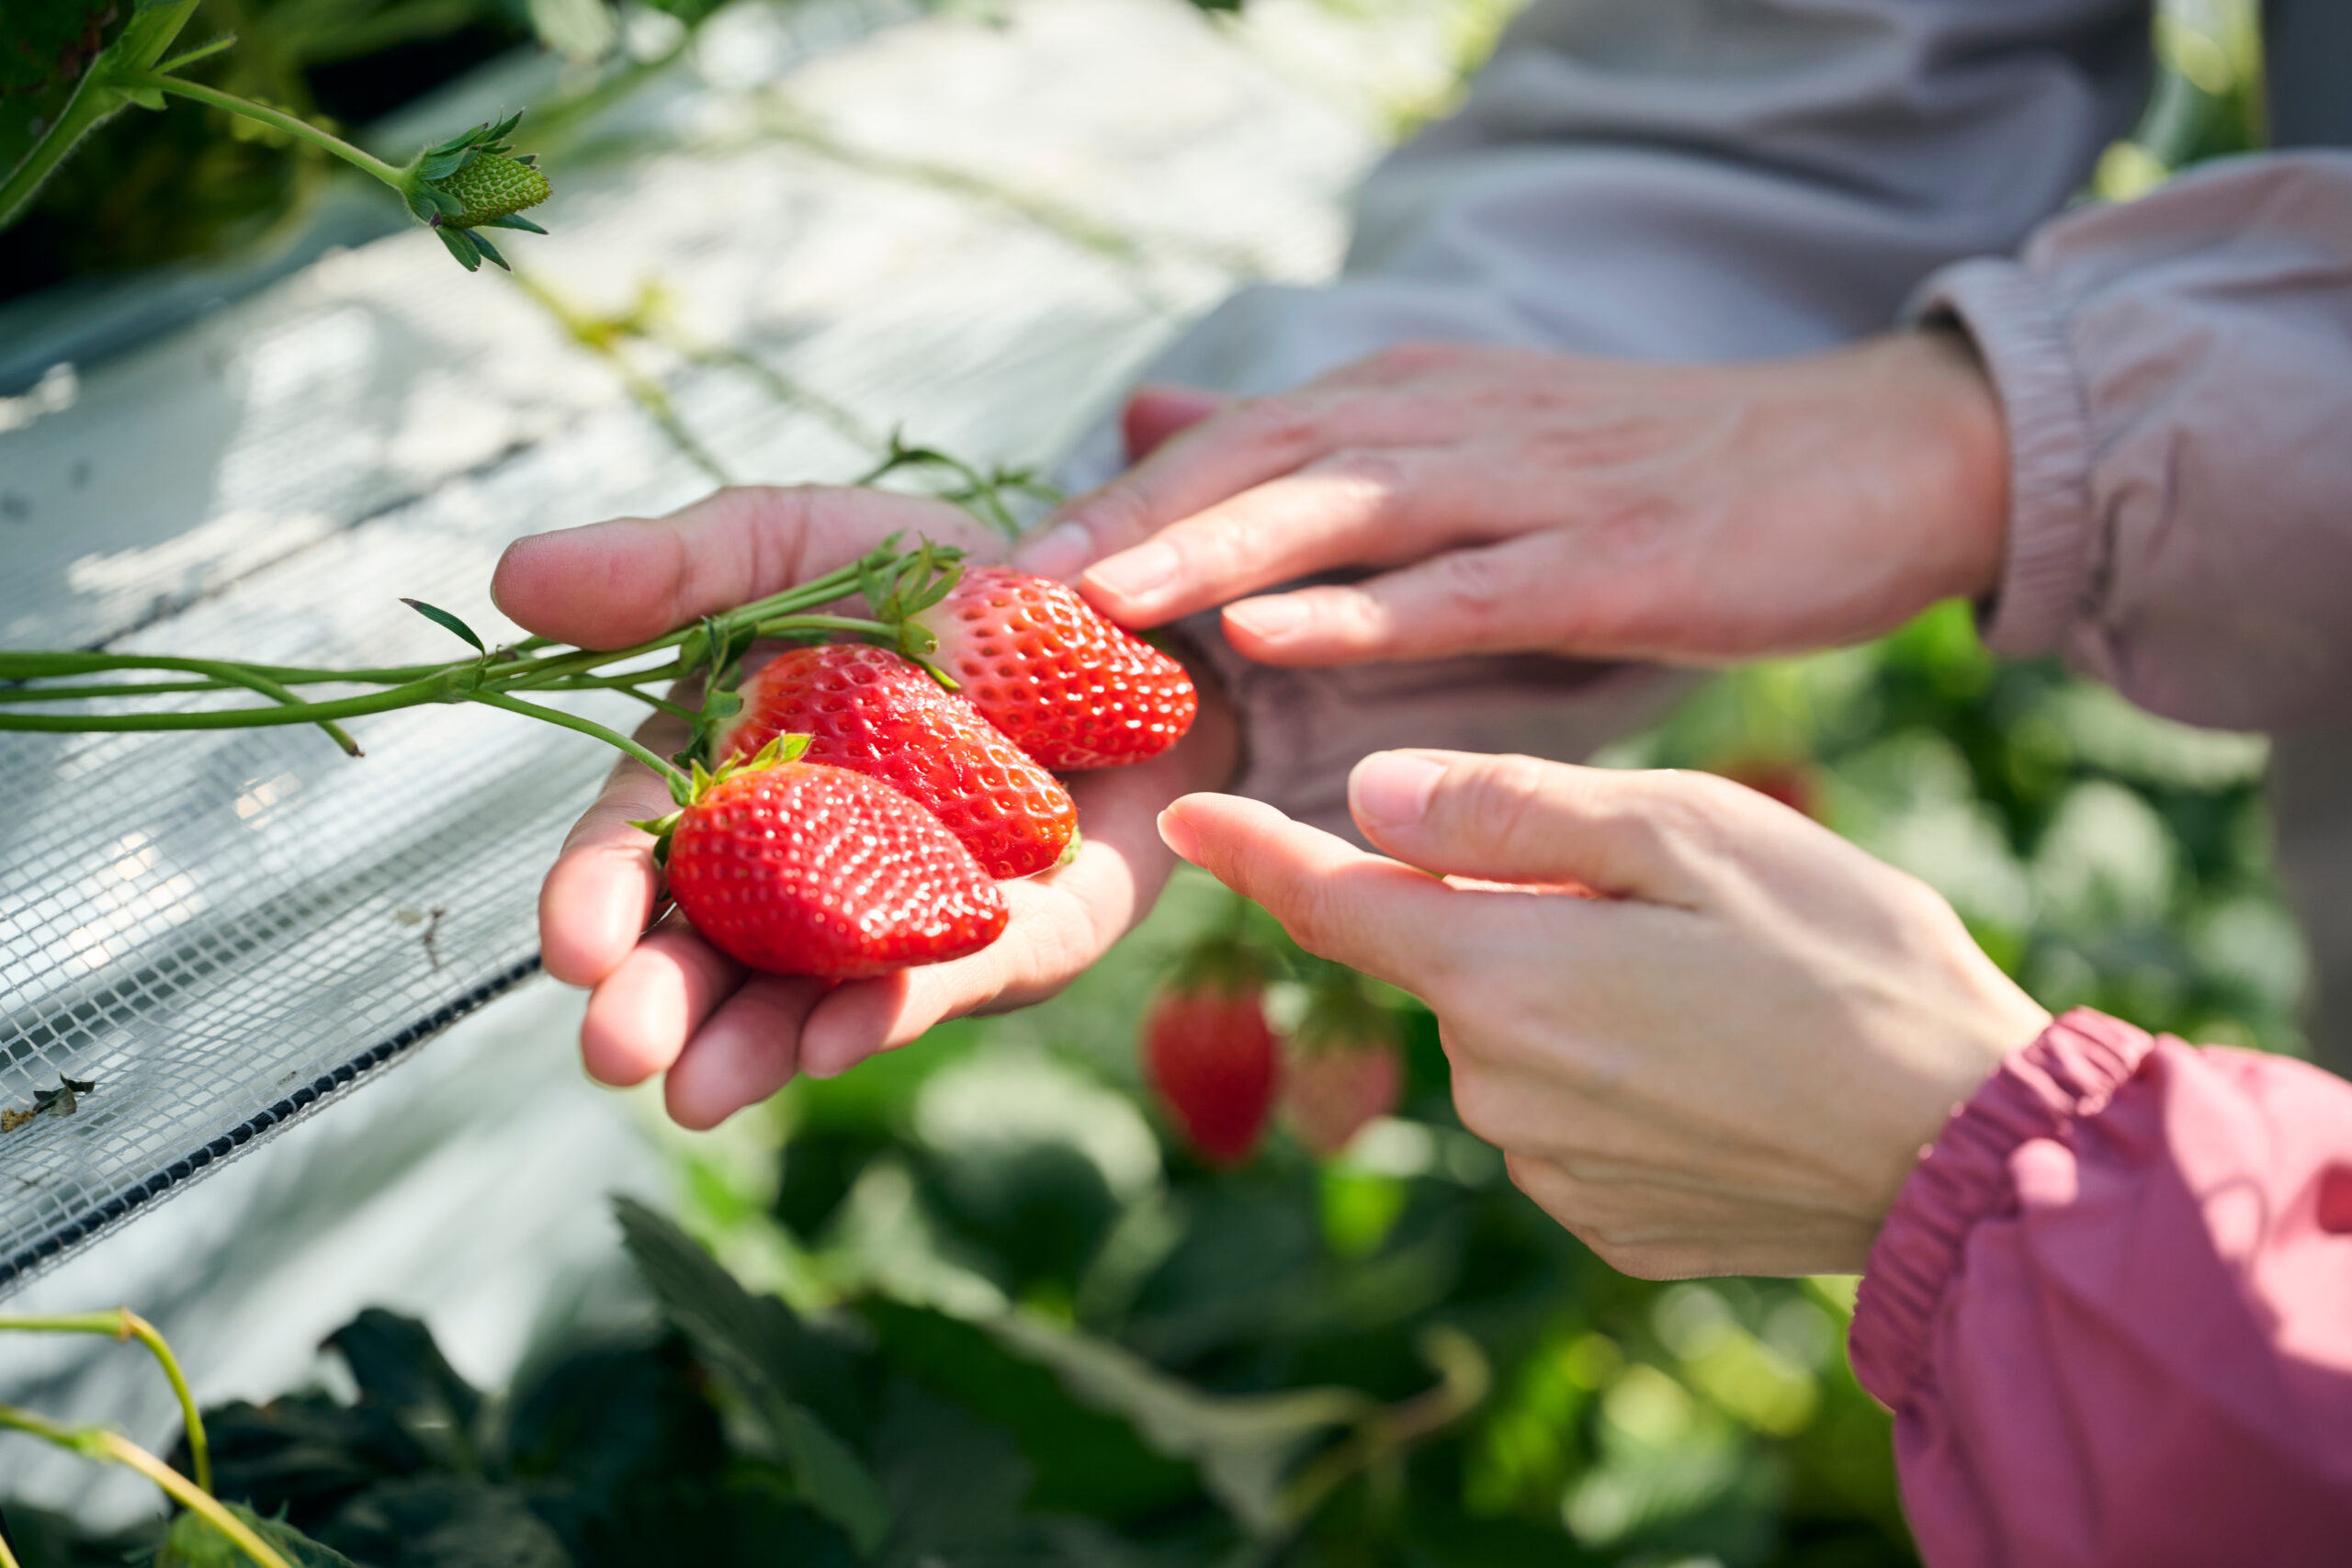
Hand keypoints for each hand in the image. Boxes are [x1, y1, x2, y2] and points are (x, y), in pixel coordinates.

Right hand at [492, 485, 1238, 1129]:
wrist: (1121, 599)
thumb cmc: (931, 577)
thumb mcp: (792, 546)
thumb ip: (669, 571)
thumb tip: (511, 579)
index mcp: (730, 779)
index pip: (647, 852)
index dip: (603, 897)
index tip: (572, 945)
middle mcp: (808, 867)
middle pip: (719, 946)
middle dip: (665, 1003)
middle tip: (616, 1053)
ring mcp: (911, 910)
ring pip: (819, 991)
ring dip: (758, 1043)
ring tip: (699, 1095)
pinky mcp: (1026, 931)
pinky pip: (960, 973)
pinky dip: (902, 1003)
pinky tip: (846, 1038)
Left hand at [1019, 332, 2008, 666]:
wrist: (1875, 459)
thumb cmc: (1668, 479)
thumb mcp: (1478, 447)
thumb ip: (1324, 450)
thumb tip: (1156, 424)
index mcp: (1418, 410)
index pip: (1235, 445)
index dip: (1110, 505)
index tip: (988, 579)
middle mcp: (1454, 428)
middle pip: (1257, 461)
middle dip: (1119, 525)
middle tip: (991, 600)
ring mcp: (1533, 488)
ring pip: (1342, 508)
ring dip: (1208, 551)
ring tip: (1087, 603)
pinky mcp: (1614, 558)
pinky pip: (1472, 583)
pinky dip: (1368, 605)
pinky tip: (1277, 629)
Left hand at [1155, 752, 2048, 1276]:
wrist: (1964, 1148)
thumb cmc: (1843, 958)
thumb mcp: (1685, 832)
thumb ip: (1509, 810)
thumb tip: (1367, 798)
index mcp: (1498, 973)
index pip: (1330, 903)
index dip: (1253, 851)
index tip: (1191, 813)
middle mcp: (1494, 1083)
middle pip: (1447, 959)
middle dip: (1509, 907)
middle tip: (1666, 898)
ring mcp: (1546, 1167)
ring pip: (1511, 1035)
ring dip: (1571, 992)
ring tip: (1718, 988)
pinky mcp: (1603, 1221)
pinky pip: (1567, 1116)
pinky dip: (1614, 1074)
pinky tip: (1719, 1069)